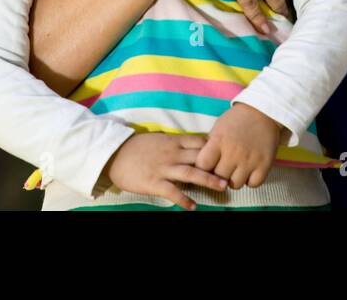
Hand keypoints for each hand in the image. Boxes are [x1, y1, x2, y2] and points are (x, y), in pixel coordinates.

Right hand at [103, 133, 228, 210]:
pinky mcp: (154, 182)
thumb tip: (192, 146)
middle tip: (234, 173)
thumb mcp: (157, 140)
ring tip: (222, 187)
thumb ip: (175, 144)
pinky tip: (193, 207)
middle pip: (200, 157)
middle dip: (217, 165)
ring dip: (208, 180)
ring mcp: (163, 168)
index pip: (200, 142)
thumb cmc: (135, 148)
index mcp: (173, 142)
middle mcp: (172, 153)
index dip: (215, 149)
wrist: (113, 154)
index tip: (228, 156)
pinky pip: (172, 192)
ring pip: (191, 173)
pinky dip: (183, 200)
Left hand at [194, 102, 282, 189]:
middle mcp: (233, 152)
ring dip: (234, 179)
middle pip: (218, 178)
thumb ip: (210, 146)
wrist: (262, 111)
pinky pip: (253, 184)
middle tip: (224, 167)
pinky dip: (250, 180)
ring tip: (237, 169)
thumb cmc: (237, 120)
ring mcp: (250, 160)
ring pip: (235, 185)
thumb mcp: (218, 128)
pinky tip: (249, 170)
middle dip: (219, 174)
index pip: (202, 165)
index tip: (208, 166)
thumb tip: (202, 165)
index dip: (203, 167)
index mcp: (219, 141)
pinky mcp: (264, 164)